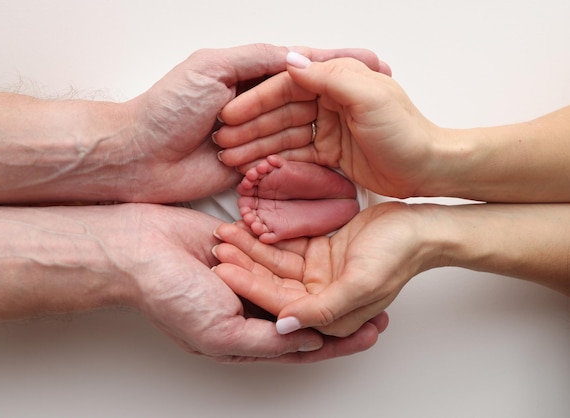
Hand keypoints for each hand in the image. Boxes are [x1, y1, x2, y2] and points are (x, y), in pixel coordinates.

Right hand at [114, 203, 386, 361]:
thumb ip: (268, 340)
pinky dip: (302, 254)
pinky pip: (279, 253)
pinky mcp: (245, 249)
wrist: (139, 250)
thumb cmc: (170, 295)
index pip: (301, 344)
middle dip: (340, 310)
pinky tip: (329, 250)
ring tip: (360, 275)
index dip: (338, 342)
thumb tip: (311, 341)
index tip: (372, 333)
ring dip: (327, 281)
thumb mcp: (221, 332)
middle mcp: (250, 310)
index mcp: (244, 337)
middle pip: (306, 313)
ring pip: (298, 282)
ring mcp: (249, 278)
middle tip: (379, 305)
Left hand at [123, 44, 389, 201]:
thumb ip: (256, 59)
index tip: (377, 62)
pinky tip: (339, 156)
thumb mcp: (211, 68)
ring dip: (335, 125)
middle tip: (386, 93)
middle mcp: (257, 102)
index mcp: (249, 72)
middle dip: (348, 93)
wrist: (139, 156)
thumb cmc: (167, 109)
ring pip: (303, 128)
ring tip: (373, 126)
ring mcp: (256, 135)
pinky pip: (286, 160)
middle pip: (311, 96)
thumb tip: (300, 57)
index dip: (340, 62)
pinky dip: (310, 157)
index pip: (305, 63)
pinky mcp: (252, 166)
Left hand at [213, 202, 432, 336]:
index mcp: (330, 315)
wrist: (420, 228)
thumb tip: (285, 327)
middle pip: (272, 283)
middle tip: (217, 249)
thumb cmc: (398, 254)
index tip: (222, 270)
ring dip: (251, 250)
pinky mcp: (319, 255)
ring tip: (225, 232)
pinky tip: (248, 225)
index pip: (279, 303)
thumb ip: (324, 309)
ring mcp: (318, 276)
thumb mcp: (361, 284)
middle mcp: (320, 299)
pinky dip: (268, 237)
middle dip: (244, 267)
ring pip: (276, 265)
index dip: (249, 287)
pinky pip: (287, 248)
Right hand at [215, 53, 440, 198]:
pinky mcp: (331, 153)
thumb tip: (290, 60)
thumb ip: (329, 77)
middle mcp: (330, 101)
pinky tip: (254, 168)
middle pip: (280, 111)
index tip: (231, 115)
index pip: (286, 86)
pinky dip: (275, 161)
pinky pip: (295, 155)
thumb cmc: (405, 131)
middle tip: (223, 141)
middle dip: (250, 126)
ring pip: (283, 134)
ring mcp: (329, 128)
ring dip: (256, 145)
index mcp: (338, 80)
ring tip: (230, 157)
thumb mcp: (368, 96)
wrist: (428, 168)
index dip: (256, 100)